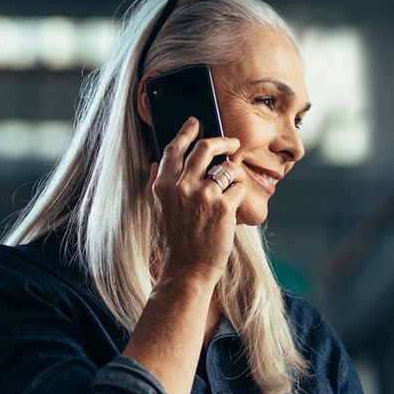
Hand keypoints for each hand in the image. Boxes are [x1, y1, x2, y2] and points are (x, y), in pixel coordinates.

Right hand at [149, 117, 247, 285]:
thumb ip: (156, 185)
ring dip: (233, 172)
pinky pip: (238, 187)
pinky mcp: (224, 207)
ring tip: (231, 182)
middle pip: (204, 148)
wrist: (186, 271)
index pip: (174, 148)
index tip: (196, 122)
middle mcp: (181, 186)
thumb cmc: (173, 244)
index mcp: (162, 186)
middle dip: (221, 140)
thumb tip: (155, 163)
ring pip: (227, 167)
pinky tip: (233, 206)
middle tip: (230, 141)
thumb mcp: (156, 211)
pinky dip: (238, 194)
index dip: (187, 131)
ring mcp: (203, 196)